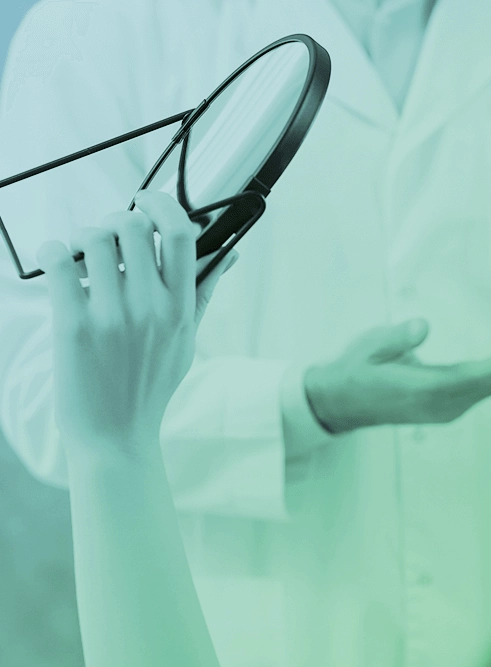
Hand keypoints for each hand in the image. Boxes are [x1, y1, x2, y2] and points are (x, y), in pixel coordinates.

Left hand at [37, 191, 236, 459]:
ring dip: (84, 237)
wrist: (116, 437)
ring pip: (94, 237)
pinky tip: (60, 266)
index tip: (145, 201)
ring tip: (83, 258)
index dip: (161, 205)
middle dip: (116, 221)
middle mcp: (151, 309)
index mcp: (180, 310)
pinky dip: (55, 252)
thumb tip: (231, 254)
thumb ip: (203, 293)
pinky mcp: (74, 325)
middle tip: (108, 240)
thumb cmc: (150, 387)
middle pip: (133, 225)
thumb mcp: (187, 341)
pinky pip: (59, 260)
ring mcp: (113, 317)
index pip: (181, 235)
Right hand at [303, 311, 490, 433]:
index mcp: (426, 391)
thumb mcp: (368, 348)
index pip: (478, 376)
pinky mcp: (447, 406)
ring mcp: (447, 409)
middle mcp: (443, 404)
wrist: (341, 404)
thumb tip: (423, 326)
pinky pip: (482, 388)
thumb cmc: (354, 371)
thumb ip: (396, 339)